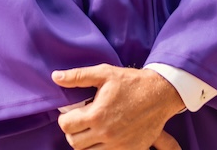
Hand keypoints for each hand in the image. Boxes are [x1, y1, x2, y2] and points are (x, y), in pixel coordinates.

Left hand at [53, 64, 183, 149]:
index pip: (66, 126)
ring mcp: (119, 145)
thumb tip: (55, 76)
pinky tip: (104, 138)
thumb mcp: (104, 73)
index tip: (71, 114)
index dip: (64, 119)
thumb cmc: (131, 82)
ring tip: (91, 130)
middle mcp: (106, 134)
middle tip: (80, 122)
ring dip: (86, 143)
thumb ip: (78, 76)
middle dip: (73, 132)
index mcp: (97, 115)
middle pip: (75, 143)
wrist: (160, 93)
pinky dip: (101, 149)